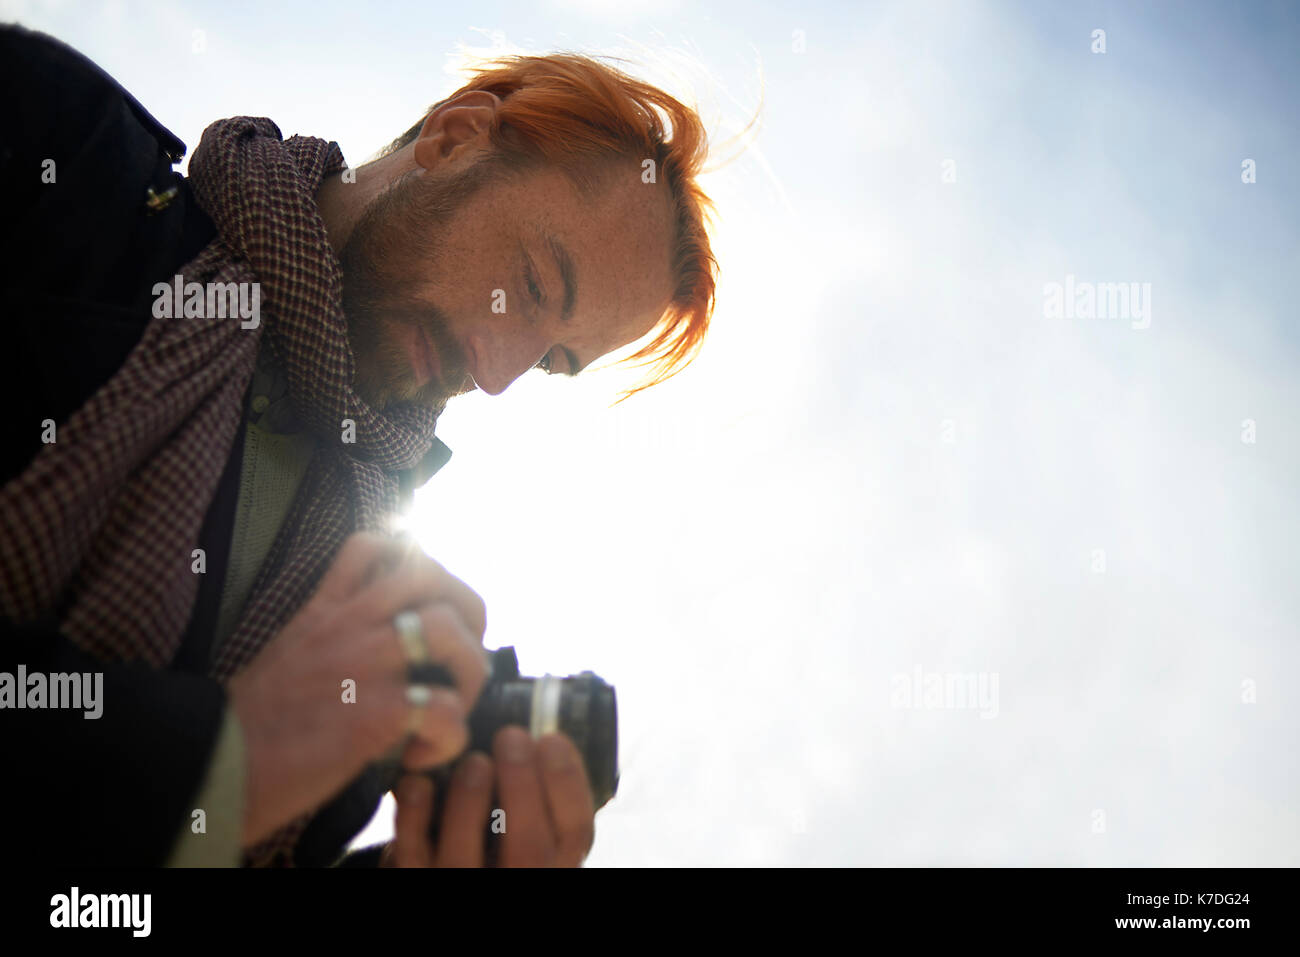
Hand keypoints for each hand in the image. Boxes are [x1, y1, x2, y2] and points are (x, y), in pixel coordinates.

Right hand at [228, 532, 489, 847]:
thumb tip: (374, 651)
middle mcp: (350, 624)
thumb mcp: (285, 653)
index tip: (433, 604)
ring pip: (451, 630)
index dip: (419, 564)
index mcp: (326, 611)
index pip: (375, 547)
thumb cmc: (246, 726)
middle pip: (433, 576)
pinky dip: (449, 737)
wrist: (211, 768)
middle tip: (465, 654)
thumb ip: (326, 636)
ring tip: (451, 708)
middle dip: (469, 610)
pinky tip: (419, 757)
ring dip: (469, 672)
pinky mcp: (375, 712)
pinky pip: (446, 709)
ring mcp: (365, 663)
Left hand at [382, 727, 595, 866]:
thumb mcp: (529, 826)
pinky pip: (413, 855)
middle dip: (521, 784)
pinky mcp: (417, 881)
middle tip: (511, 736)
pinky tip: (418, 782)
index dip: (567, 782)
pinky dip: (414, 816)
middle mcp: (515, 882)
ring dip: (470, 800)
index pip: (576, 832)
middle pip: (528, 847)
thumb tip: (528, 728)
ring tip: (473, 760)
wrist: (448, 875)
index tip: (551, 738)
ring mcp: (461, 885)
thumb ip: (535, 794)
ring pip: (465, 857)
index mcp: (552, 863)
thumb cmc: (495, 841)